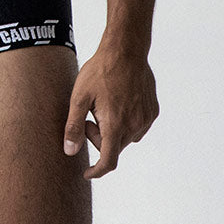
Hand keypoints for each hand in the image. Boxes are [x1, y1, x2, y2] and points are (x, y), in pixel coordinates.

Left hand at [63, 41, 157, 177]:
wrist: (126, 50)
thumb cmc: (100, 71)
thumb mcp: (79, 96)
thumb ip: (73, 126)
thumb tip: (70, 151)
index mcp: (115, 125)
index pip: (108, 161)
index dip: (97, 171)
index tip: (88, 172)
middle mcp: (134, 126)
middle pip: (115, 147)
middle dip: (100, 139)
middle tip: (89, 117)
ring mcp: (146, 119)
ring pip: (127, 137)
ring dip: (114, 130)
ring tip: (105, 105)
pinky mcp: (153, 111)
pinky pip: (138, 126)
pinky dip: (127, 122)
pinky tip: (118, 102)